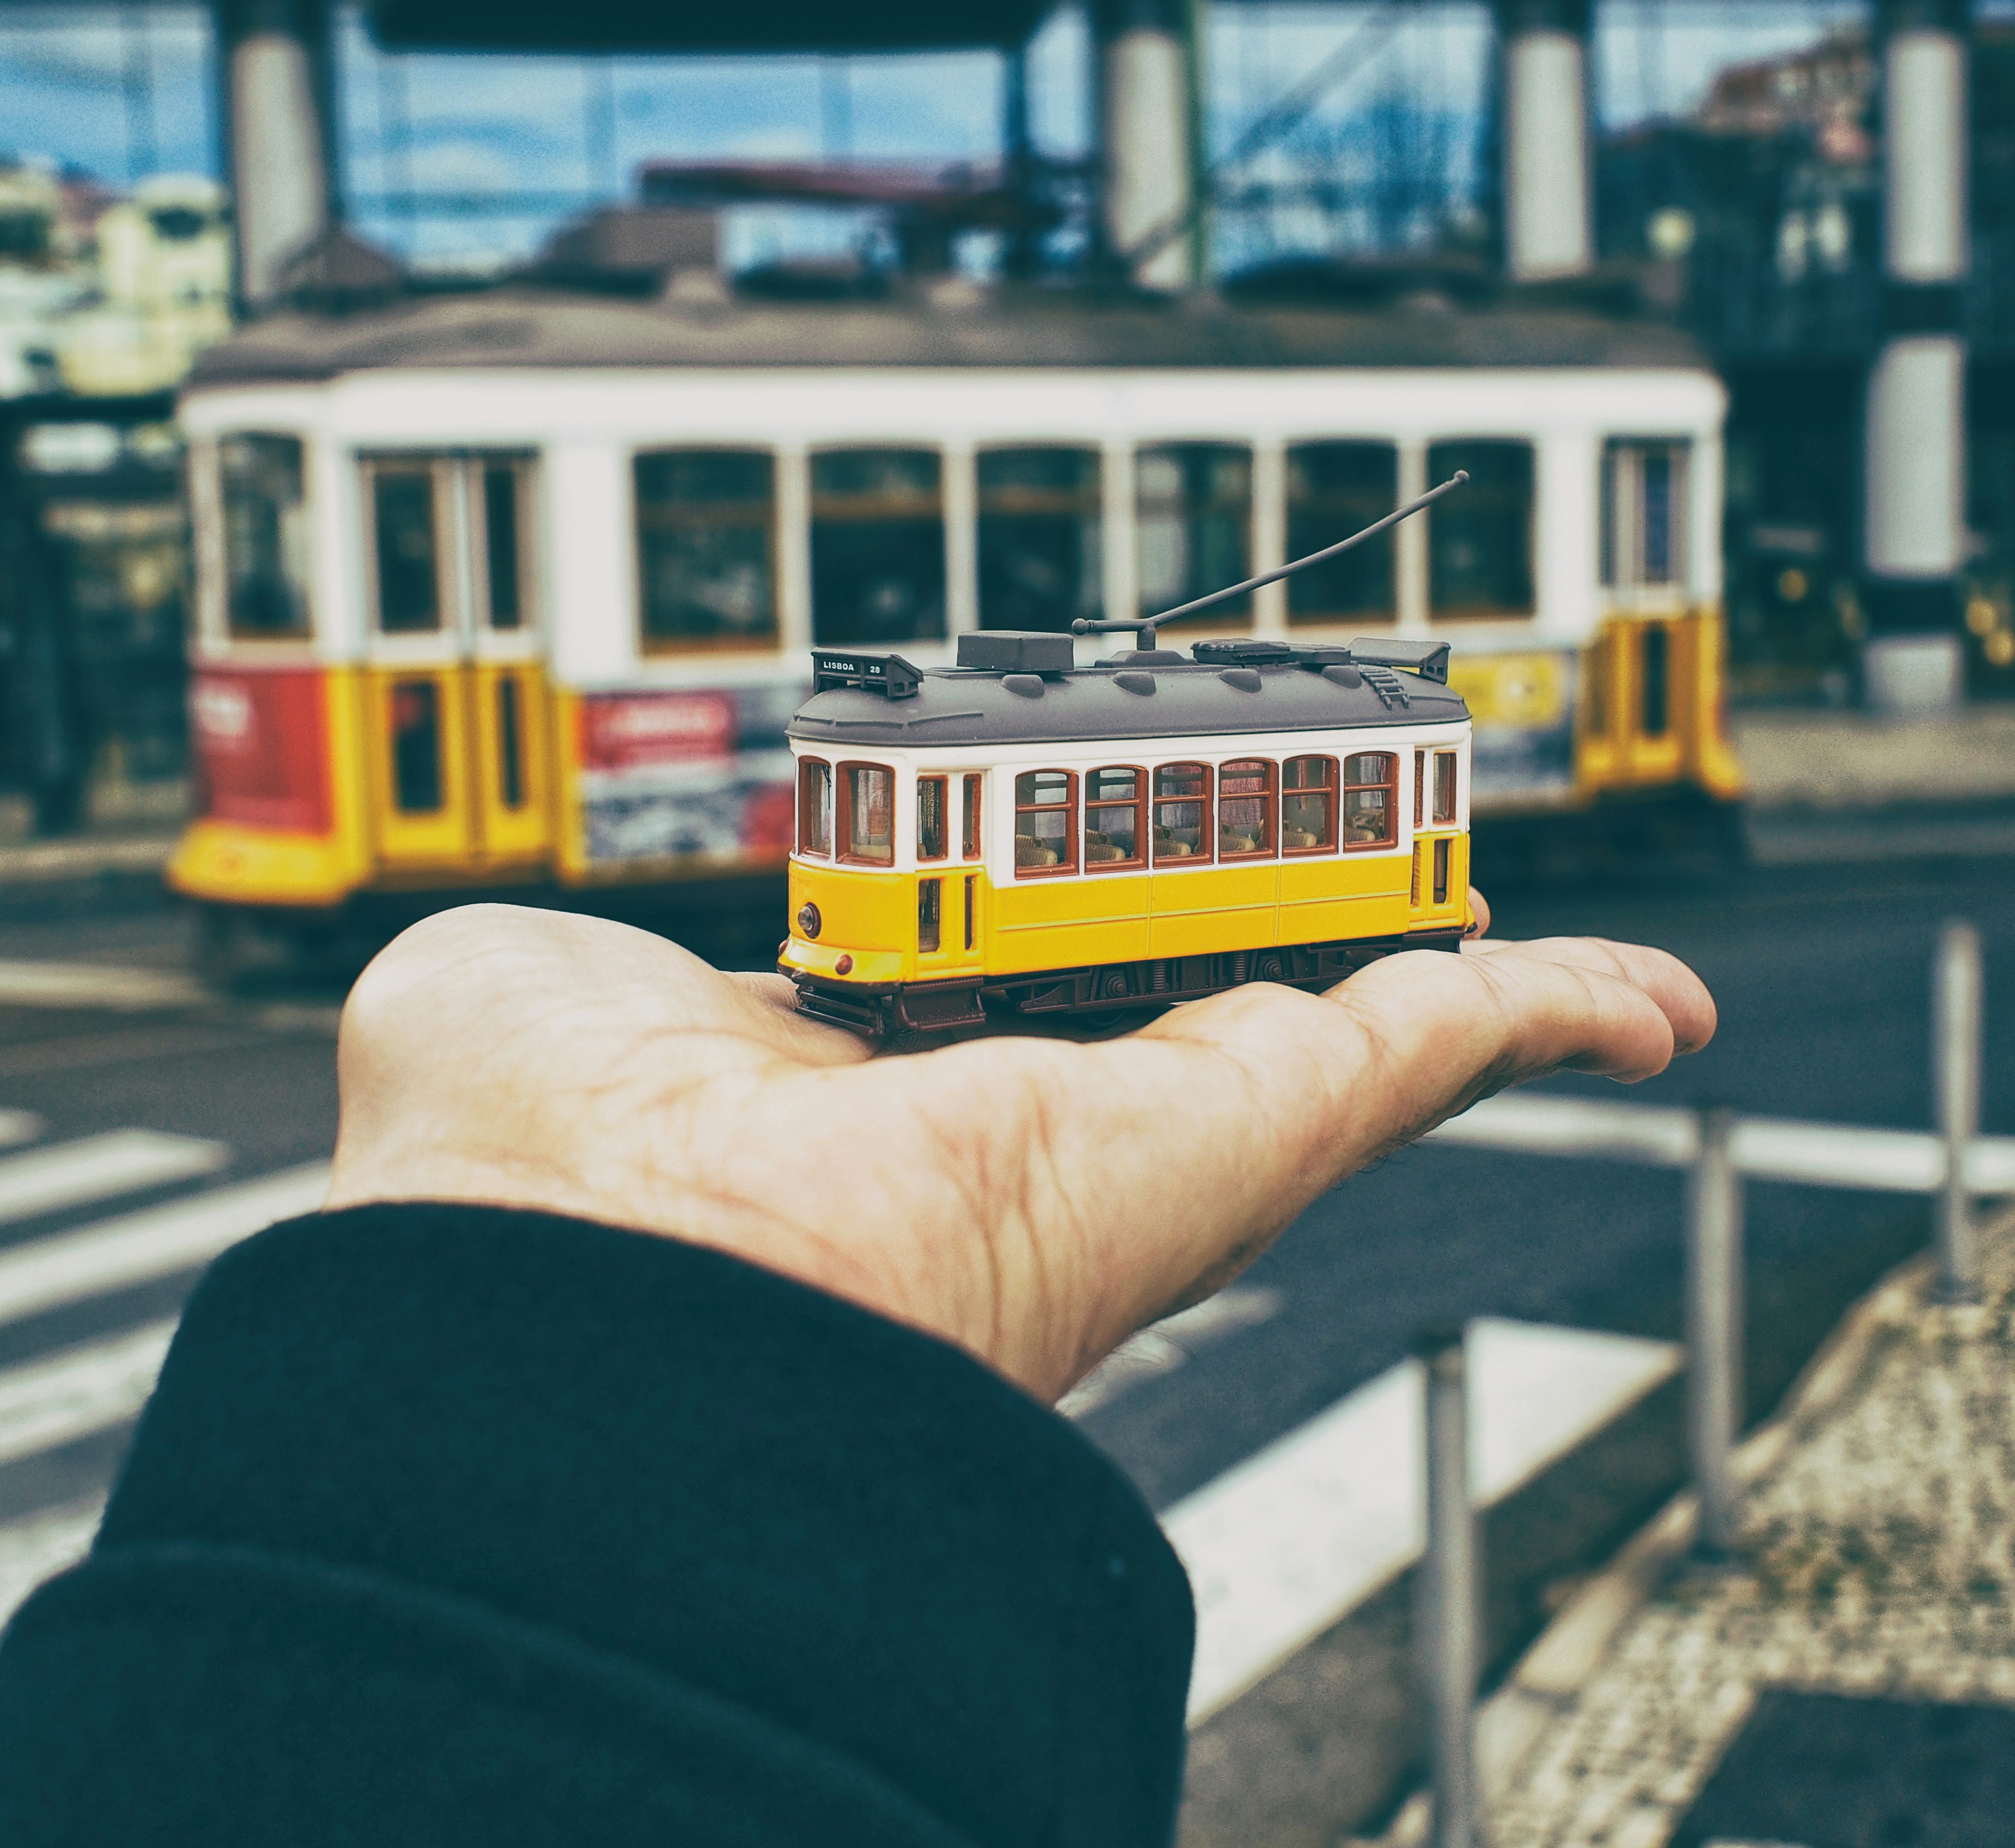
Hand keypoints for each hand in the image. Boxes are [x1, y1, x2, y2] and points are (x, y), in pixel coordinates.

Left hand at [328, 898, 1713, 1403]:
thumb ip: (597, 969)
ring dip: (1464, 983)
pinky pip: (1422, 1060)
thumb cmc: (522, 1167)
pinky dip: (1542, 1014)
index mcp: (891, 1106)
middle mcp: (1037, 1141)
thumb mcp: (545, 992)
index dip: (1104, 940)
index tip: (1149, 882)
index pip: (1039, 1018)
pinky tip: (1639, 999)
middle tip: (1390, 878)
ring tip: (1559, 922)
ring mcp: (1147, 1147)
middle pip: (1222, 1028)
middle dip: (1316, 954)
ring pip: (1349, 1050)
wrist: (586, 1284)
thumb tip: (613, 983)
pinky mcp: (1234, 1137)